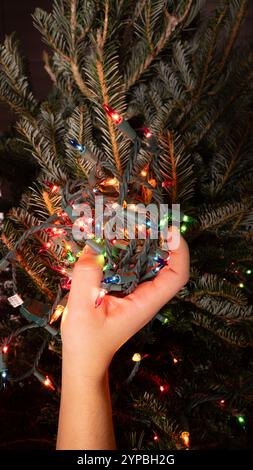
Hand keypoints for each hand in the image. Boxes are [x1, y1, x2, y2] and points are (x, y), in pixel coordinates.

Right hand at [60, 227, 189, 378]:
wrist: (84, 360)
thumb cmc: (86, 342)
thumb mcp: (82, 308)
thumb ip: (87, 276)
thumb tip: (93, 247)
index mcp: (145, 303)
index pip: (177, 275)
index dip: (180, 251)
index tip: (170, 229)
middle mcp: (146, 297)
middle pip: (167, 264)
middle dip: (162, 239)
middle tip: (146, 217)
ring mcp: (137, 295)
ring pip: (150, 264)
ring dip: (145, 242)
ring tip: (131, 222)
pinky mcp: (126, 293)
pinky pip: (134, 268)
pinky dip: (129, 251)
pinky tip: (114, 241)